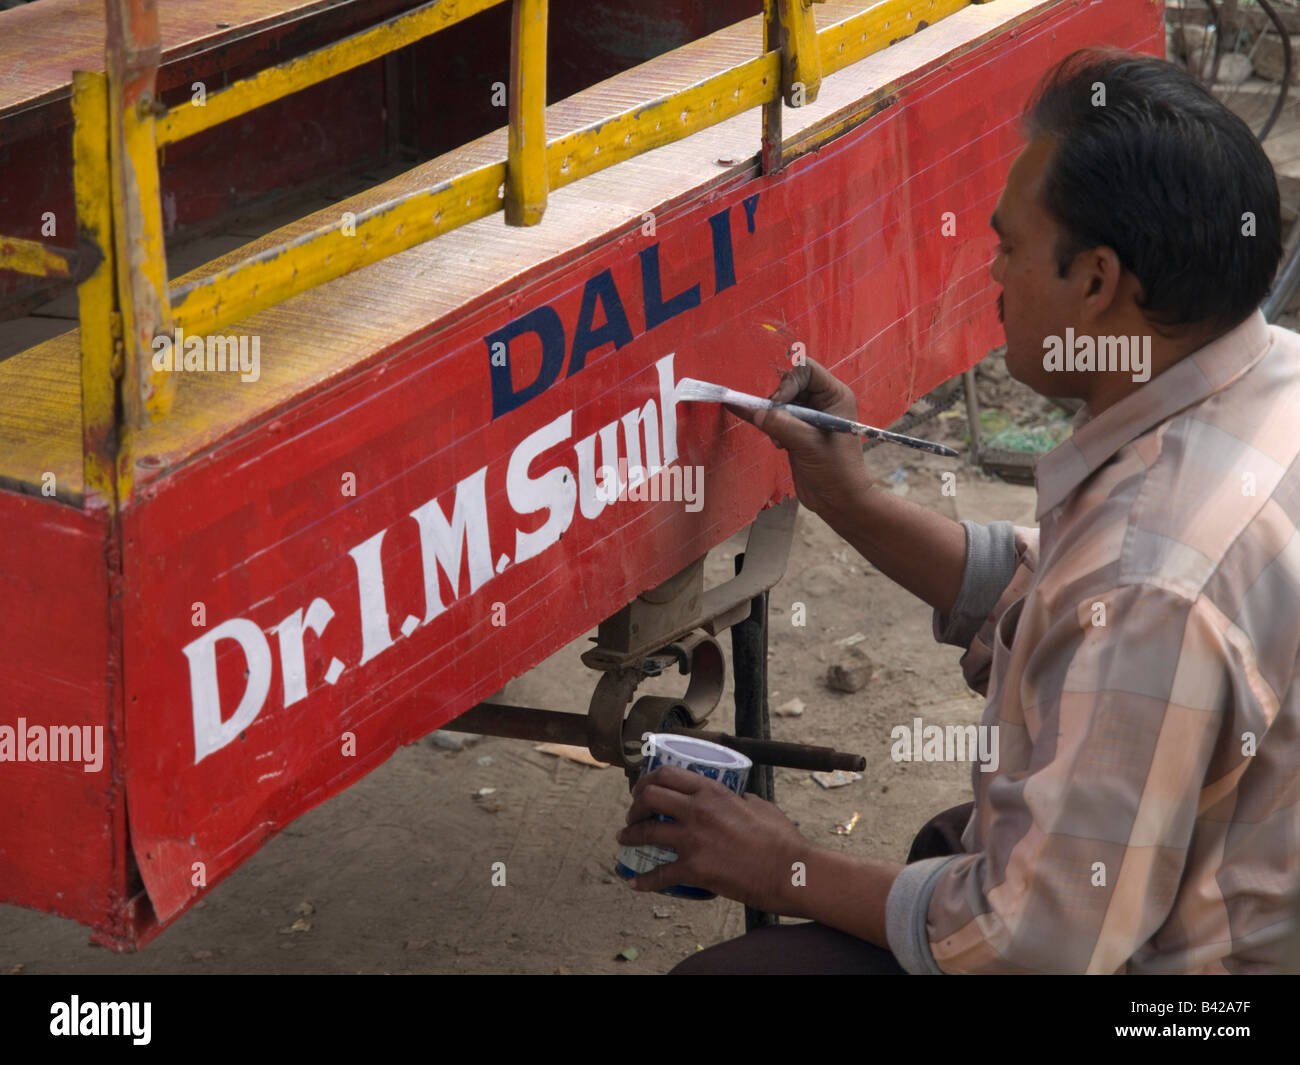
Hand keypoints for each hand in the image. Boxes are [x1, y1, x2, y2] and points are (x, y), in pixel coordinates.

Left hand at [616, 765, 811, 912]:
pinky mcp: (694, 869)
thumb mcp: (760, 805)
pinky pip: (659, 874)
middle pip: (648, 797)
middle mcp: (697, 810)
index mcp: (712, 791)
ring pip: (646, 832)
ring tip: (624, 840)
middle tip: (632, 815)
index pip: (666, 774)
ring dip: (630, 836)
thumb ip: (741, 799)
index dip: (647, 780)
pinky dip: (643, 880)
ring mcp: (693, 839)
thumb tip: (736, 798)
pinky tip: (634, 883)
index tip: (642, 790)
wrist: (790, 871)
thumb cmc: (781, 839)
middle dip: (634, 806)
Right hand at [726, 359, 874, 519]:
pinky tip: (760, 428)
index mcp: (835, 396)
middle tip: (773, 422)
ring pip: (781, 402)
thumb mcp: (810, 445)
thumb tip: (757, 412)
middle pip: (790, 384)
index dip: (788, 383)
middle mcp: (823, 402)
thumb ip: (783, 425)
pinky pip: (776, 418)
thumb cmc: (837, 472)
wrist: (838, 501)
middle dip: (778, 402)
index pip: (806, 371)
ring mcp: (809, 417)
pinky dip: (768, 424)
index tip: (777, 404)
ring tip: (779, 441)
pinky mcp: (797, 431)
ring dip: (773, 418)